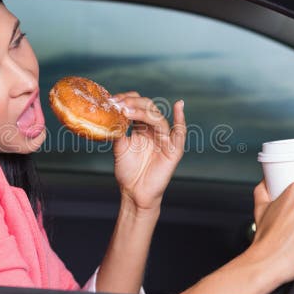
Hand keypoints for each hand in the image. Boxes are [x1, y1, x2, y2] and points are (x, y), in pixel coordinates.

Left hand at [111, 93, 185, 214]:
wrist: (134, 193)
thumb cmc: (128, 171)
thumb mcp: (119, 147)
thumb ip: (119, 130)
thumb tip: (112, 114)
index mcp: (142, 127)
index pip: (138, 105)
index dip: (127, 100)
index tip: (112, 100)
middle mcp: (154, 130)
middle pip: (148, 108)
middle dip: (133, 104)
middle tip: (118, 104)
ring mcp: (165, 139)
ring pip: (158, 118)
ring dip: (143, 112)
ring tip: (127, 110)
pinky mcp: (173, 150)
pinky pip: (179, 133)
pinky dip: (181, 119)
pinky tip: (179, 106)